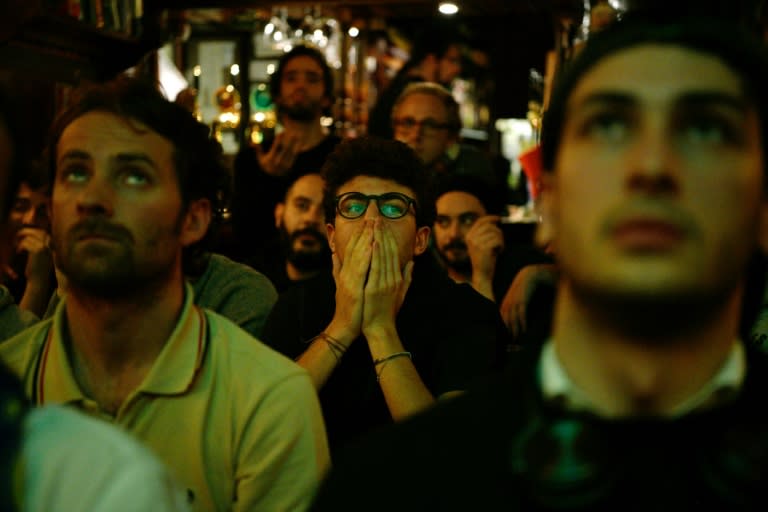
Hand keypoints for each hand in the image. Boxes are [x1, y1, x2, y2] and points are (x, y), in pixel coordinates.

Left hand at [15, 227, 52, 285]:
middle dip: (26, 232)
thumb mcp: (43, 256)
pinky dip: (20, 247)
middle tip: (18, 237)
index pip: (42, 232)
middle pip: (37, 231)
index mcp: (52, 245)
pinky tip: (19, 252)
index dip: (33, 231)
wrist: (40, 280)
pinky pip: (25, 243)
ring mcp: (44, 247)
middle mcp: (50, 245)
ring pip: (29, 237)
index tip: (25, 236)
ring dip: (21, 241)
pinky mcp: (37, 251)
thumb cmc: (39, 269)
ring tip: (18, 248)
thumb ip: (40, 246)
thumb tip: (30, 236)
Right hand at [255, 132, 300, 175]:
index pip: (275, 148)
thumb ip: (258, 150)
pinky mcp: (290, 165)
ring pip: (291, 152)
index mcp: (271, 159)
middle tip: (292, 133)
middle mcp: (279, 162)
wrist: (273, 180)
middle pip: (285, 150)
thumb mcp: (260, 159)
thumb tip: (252, 142)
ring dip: (294, 144)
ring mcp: (285, 164)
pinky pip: (294, 156)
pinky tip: (300, 142)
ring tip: (297, 136)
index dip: (278, 140)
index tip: (281, 133)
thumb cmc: (266, 166)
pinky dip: (297, 149)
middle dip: (289, 141)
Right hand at [327, 219, 373, 344]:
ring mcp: (348, 280)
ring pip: (358, 254)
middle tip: (371, 214)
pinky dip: (366, 256)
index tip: (367, 219)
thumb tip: (333, 254)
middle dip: (363, 229)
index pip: (351, 247)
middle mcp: (345, 272)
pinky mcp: (353, 288)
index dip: (359, 232)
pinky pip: (361, 269)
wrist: (345, 326)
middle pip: (354, 246)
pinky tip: (373, 245)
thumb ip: (337, 268)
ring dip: (365, 238)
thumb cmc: (349, 307)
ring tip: (373, 224)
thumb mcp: (341, 284)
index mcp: (345, 271)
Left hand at [361, 220, 413, 337]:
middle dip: (383, 233)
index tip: (384, 225)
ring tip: (375, 224)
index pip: (395, 253)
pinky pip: (375, 269)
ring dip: (379, 239)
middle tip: (378, 217)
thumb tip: (412, 263)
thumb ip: (407, 277)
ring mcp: (384, 283)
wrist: (381, 329)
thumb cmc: (389, 312)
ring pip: (382, 257)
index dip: (390, 238)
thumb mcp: (401, 293)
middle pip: (389, 251)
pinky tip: (373, 243)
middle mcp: (393, 278)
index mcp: (398, 278)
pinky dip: (375, 255)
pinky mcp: (375, 289)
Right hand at [466, 215, 503, 280]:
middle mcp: (470, 238)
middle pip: (490, 226)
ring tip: (499, 248)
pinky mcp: (483, 248)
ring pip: (495, 233)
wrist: (482, 274)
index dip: (490, 217)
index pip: (480, 221)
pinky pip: (497, 240)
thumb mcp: (481, 243)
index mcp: (469, 236)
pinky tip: (499, 251)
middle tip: (500, 241)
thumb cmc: (485, 258)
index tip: (499, 218)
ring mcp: (476, 243)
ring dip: (501, 240)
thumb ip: (485, 233)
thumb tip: (494, 221)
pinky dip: (501, 245)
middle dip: (498, 232)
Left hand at [499, 263, 557, 337]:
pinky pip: (521, 314)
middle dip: (508, 333)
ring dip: (515, 330)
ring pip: (513, 319)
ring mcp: (514, 302)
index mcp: (504, 305)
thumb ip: (513, 308)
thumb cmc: (522, 289)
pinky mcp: (522, 300)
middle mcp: (507, 304)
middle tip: (511, 344)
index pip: (501, 320)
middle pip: (505, 322)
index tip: (505, 340)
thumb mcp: (515, 298)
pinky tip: (524, 330)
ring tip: (517, 339)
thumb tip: (513, 320)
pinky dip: (523, 322)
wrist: (528, 276)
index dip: (502, 330)